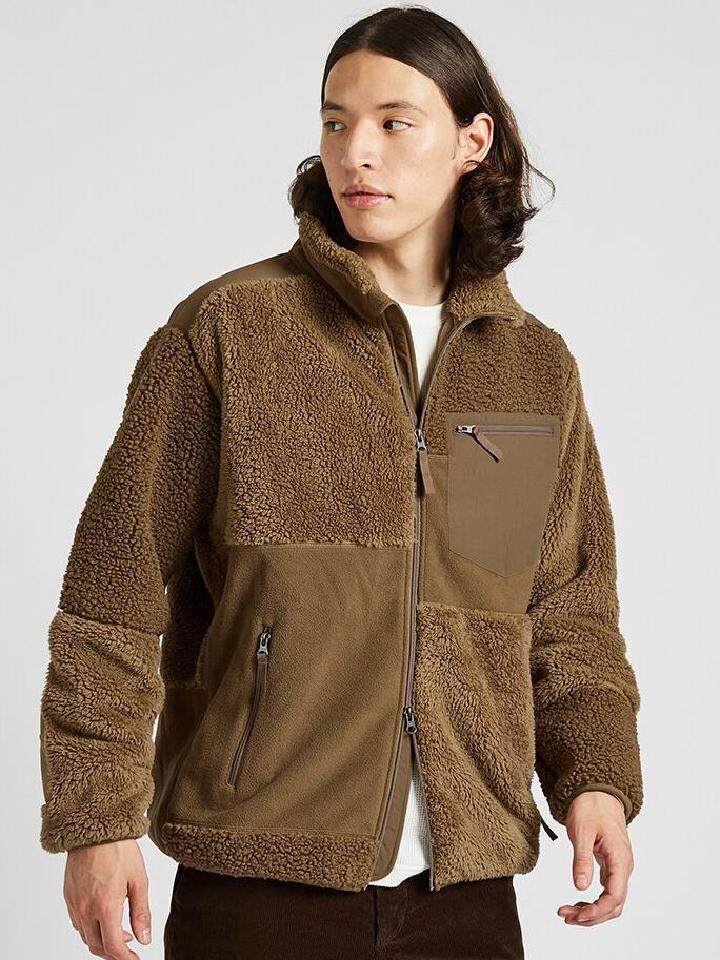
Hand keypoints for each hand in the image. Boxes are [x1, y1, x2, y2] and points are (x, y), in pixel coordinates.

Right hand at [63, 838, 151, 958]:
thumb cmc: (118, 849)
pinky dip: (90, 928)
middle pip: (97, 946)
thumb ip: (141, 912)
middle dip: (114, 952)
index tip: (135, 959)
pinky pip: (77, 922)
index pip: (113, 947)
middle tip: (130, 948)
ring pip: (85, 936)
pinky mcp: (68, 896)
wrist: (95, 828)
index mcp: (105, 907)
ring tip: (121, 932)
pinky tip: (103, 918)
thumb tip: (144, 938)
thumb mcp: (139, 880)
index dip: (125, 958)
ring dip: (101, 941)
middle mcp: (85, 909)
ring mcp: (74, 903)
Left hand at [557, 790, 634, 926]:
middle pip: (614, 905)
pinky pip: (606, 892)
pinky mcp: (611, 867)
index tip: (577, 915)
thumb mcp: (582, 831)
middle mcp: (623, 867)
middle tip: (566, 916)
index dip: (597, 911)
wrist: (599, 793)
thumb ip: (582, 859)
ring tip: (567, 913)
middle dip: (591, 916)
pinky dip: (592, 901)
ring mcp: (618, 868)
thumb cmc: (591, 808)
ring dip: (591, 912)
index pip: (615, 896)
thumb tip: (580, 887)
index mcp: (620, 859)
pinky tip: (577, 903)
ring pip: (610, 901)